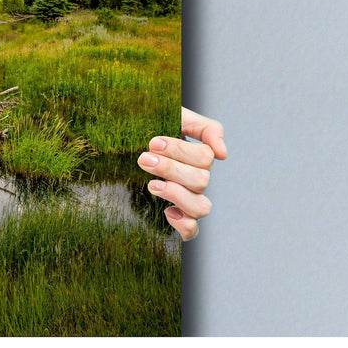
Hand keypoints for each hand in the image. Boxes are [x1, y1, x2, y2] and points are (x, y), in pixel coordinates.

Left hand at [138, 107, 225, 241]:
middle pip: (201, 181)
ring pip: (201, 207)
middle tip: (144, 159)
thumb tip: (222, 154)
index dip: (180, 151)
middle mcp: (196, 179)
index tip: (153, 143)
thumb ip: (205, 128)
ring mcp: (186, 198)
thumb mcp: (178, 116)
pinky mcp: (175, 215)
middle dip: (170, 169)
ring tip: (152, 184)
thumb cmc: (151, 126)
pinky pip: (191, 231)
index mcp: (197, 156)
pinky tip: (167, 211)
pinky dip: (184, 225)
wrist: (124, 137)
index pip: (205, 158)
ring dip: (176, 194)